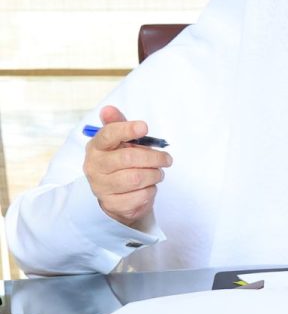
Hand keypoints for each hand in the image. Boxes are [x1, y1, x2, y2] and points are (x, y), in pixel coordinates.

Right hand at [83, 105, 171, 226]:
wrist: (115, 195)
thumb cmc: (120, 162)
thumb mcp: (119, 142)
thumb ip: (117, 124)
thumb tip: (108, 109)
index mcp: (96, 147)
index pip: (108, 135)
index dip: (126, 129)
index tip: (144, 127)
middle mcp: (94, 166)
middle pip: (129, 158)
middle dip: (154, 158)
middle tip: (166, 159)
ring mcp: (101, 187)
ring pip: (137, 178)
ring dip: (155, 175)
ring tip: (157, 173)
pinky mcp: (112, 204)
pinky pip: (140, 196)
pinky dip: (151, 191)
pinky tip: (148, 187)